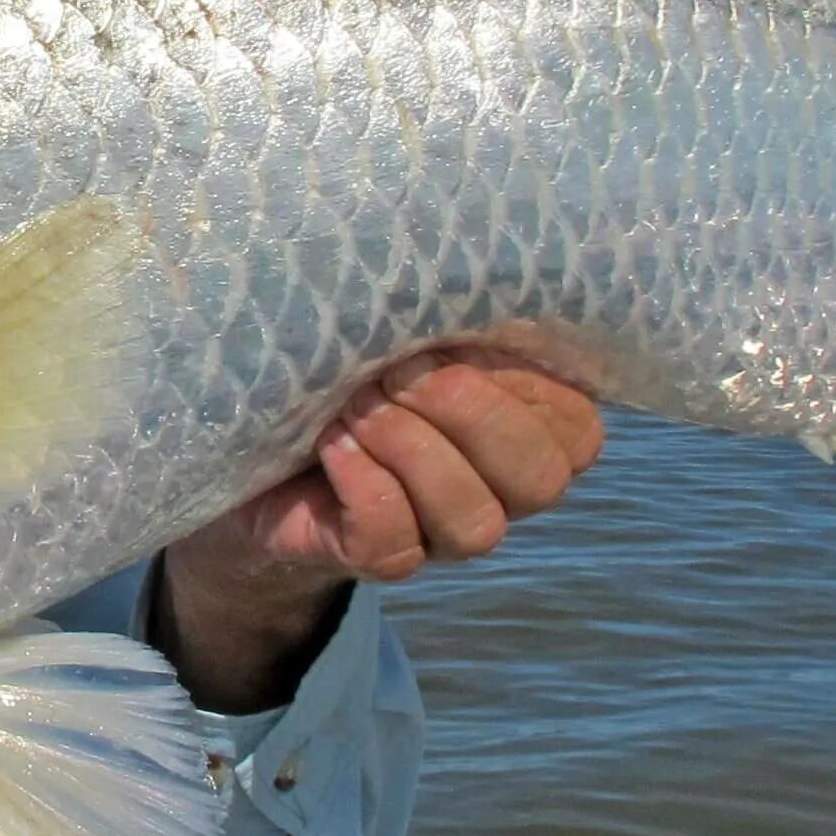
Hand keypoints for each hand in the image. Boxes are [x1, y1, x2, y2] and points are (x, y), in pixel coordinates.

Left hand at [158, 348, 603, 709]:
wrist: (260, 427)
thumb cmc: (352, 359)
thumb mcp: (407, 324)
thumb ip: (452, 314)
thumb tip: (462, 276)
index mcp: (535, 427)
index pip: (576, 424)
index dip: (522, 382)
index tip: (451, 332)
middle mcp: (504, 489)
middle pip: (538, 478)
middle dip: (468, 414)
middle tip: (397, 369)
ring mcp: (446, 535)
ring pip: (475, 522)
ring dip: (410, 449)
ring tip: (353, 405)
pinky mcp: (381, 560)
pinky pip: (395, 542)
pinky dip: (365, 485)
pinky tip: (331, 445)